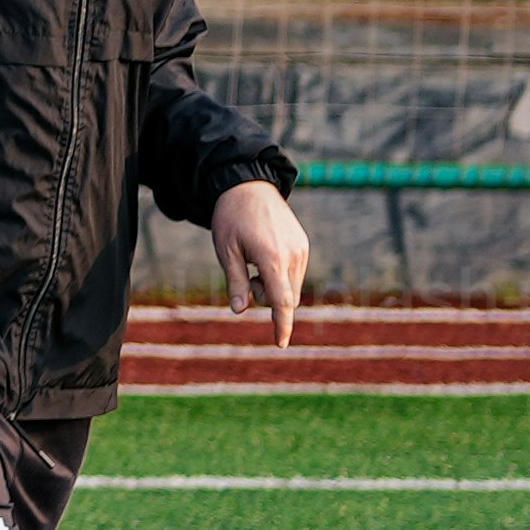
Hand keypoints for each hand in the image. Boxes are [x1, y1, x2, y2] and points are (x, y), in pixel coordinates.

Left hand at [211, 176, 311, 346]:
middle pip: (287, 298)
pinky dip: (280, 276)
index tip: (281, 343)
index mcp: (273, 258)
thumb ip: (236, 282)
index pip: (282, 301)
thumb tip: (240, 311)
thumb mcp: (226, 251)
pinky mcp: (303, 245)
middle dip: (267, 298)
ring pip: (292, 287)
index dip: (281, 324)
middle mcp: (294, 255)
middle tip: (247, 276)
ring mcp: (302, 250)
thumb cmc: (231, 218)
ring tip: (254, 261)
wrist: (249, 186)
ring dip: (274, 287)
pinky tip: (265, 255)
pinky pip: (295, 273)